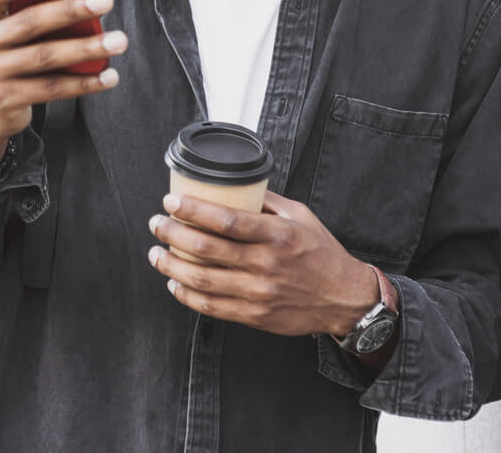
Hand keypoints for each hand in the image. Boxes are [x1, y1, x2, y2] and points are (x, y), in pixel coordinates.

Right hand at [0, 0, 125, 168]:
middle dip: (71, 10)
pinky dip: (84, 82)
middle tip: (105, 1)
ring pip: (46, 57)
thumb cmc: (6, 54)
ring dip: (86, 48)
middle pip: (30, 22)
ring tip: (118, 41)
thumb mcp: (5, 29)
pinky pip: (52, 89)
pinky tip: (109, 75)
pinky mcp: (6, 100)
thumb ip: (29, 9)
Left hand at [147, 189, 376, 337]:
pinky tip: (174, 283)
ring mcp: (259, 293)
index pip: (225, 220)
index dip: (192, 210)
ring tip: (156, 254)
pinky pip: (211, 307)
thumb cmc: (321, 253)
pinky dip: (187, 295)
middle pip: (206, 249)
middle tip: (157, 224)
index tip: (171, 202)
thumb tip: (232, 184)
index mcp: (276, 235)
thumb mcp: (300, 216)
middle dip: (172, 234)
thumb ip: (266, 201)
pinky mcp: (254, 316)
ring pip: (202, 280)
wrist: (344, 298)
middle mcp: (266, 264)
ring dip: (171, 266)